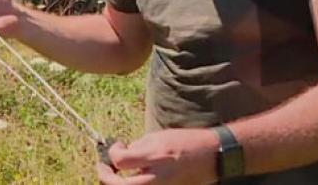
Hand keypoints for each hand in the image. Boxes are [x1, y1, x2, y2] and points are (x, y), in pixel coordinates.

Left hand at [96, 128, 218, 184]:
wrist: (213, 157)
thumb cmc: (186, 142)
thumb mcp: (158, 137)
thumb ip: (138, 146)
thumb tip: (123, 152)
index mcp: (155, 157)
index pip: (120, 161)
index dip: (112, 153)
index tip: (117, 145)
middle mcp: (157, 177)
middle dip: (105, 176)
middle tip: (104, 167)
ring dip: (119, 182)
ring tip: (119, 172)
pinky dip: (134, 184)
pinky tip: (135, 176)